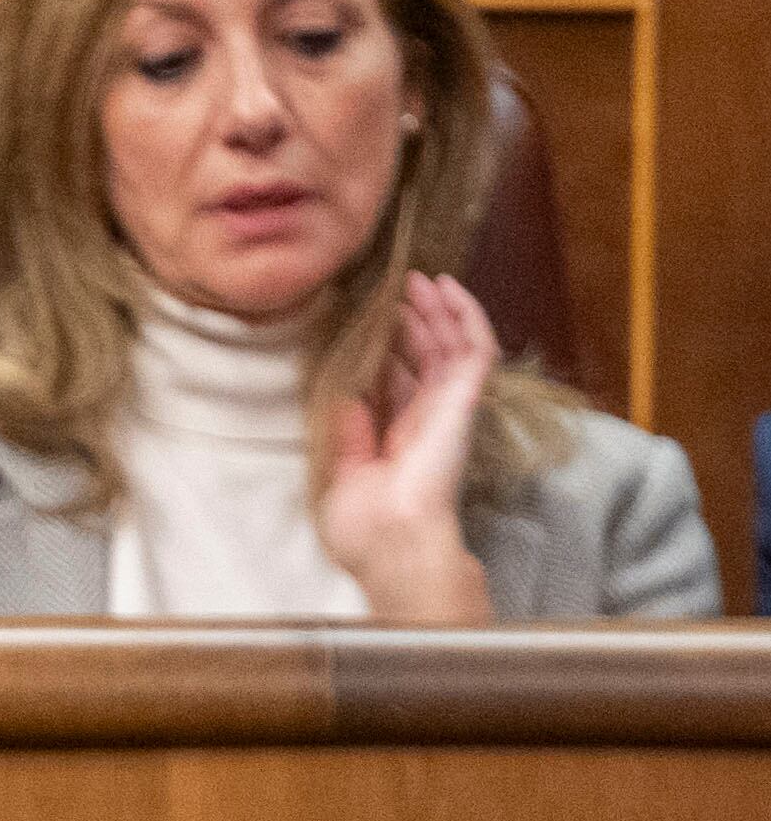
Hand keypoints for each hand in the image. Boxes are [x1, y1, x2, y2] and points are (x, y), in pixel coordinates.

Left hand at [316, 270, 498, 624]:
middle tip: (404, 287)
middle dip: (420, 320)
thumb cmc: (366, 526)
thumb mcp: (345, 475)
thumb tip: (346, 399)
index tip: (380, 321)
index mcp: (401, 436)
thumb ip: (350, 436)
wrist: (393, 541)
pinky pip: (476, 349)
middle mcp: (428, 418)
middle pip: (430, 356)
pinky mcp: (463, 401)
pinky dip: (466, 316)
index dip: (395, 350)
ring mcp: (449, 408)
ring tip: (427, 279)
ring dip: (443, 310)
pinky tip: (450, 291)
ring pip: (454, 345)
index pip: (402, 382)